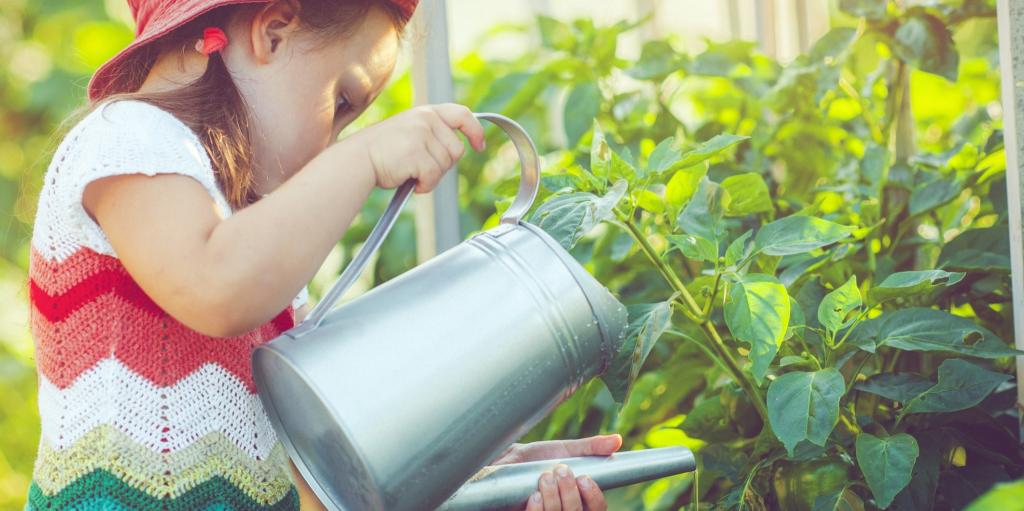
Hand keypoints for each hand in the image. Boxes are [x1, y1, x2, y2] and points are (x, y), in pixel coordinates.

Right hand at [348, 103, 484, 193]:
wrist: (358, 159)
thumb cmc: (382, 151)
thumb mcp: (410, 131)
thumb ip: (432, 133)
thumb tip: (458, 149)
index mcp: (426, 112)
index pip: (462, 114)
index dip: (475, 131)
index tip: (479, 145)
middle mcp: (426, 120)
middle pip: (456, 149)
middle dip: (444, 164)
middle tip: (422, 168)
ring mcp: (422, 136)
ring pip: (446, 165)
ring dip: (432, 176)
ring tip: (411, 172)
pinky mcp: (417, 153)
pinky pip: (434, 176)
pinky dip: (425, 185)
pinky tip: (410, 181)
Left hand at [489, 434, 622, 510]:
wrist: (505, 462)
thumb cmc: (537, 459)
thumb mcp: (565, 451)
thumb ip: (591, 447)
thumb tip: (618, 440)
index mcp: (579, 499)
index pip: (597, 509)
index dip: (595, 498)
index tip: (584, 478)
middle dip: (570, 494)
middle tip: (560, 471)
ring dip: (553, 498)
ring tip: (544, 477)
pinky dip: (536, 509)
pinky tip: (532, 495)